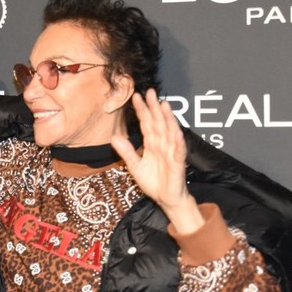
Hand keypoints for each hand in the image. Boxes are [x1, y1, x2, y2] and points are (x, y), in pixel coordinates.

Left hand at [111, 89, 203, 232]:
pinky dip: (177, 140)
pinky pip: (178, 150)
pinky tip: (175, 131)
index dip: (142, 111)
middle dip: (154, 108)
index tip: (135, 96)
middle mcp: (162, 144)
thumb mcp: (135, 166)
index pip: (146, 123)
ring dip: (168, 119)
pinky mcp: (178, 162)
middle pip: (158, 122)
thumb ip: (126, 151)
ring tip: (164, 105)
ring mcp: (171, 152)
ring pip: (170, 132)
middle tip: (150, 91)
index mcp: (152, 144)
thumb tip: (114, 136)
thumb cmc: (154, 182)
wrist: (166, 199)